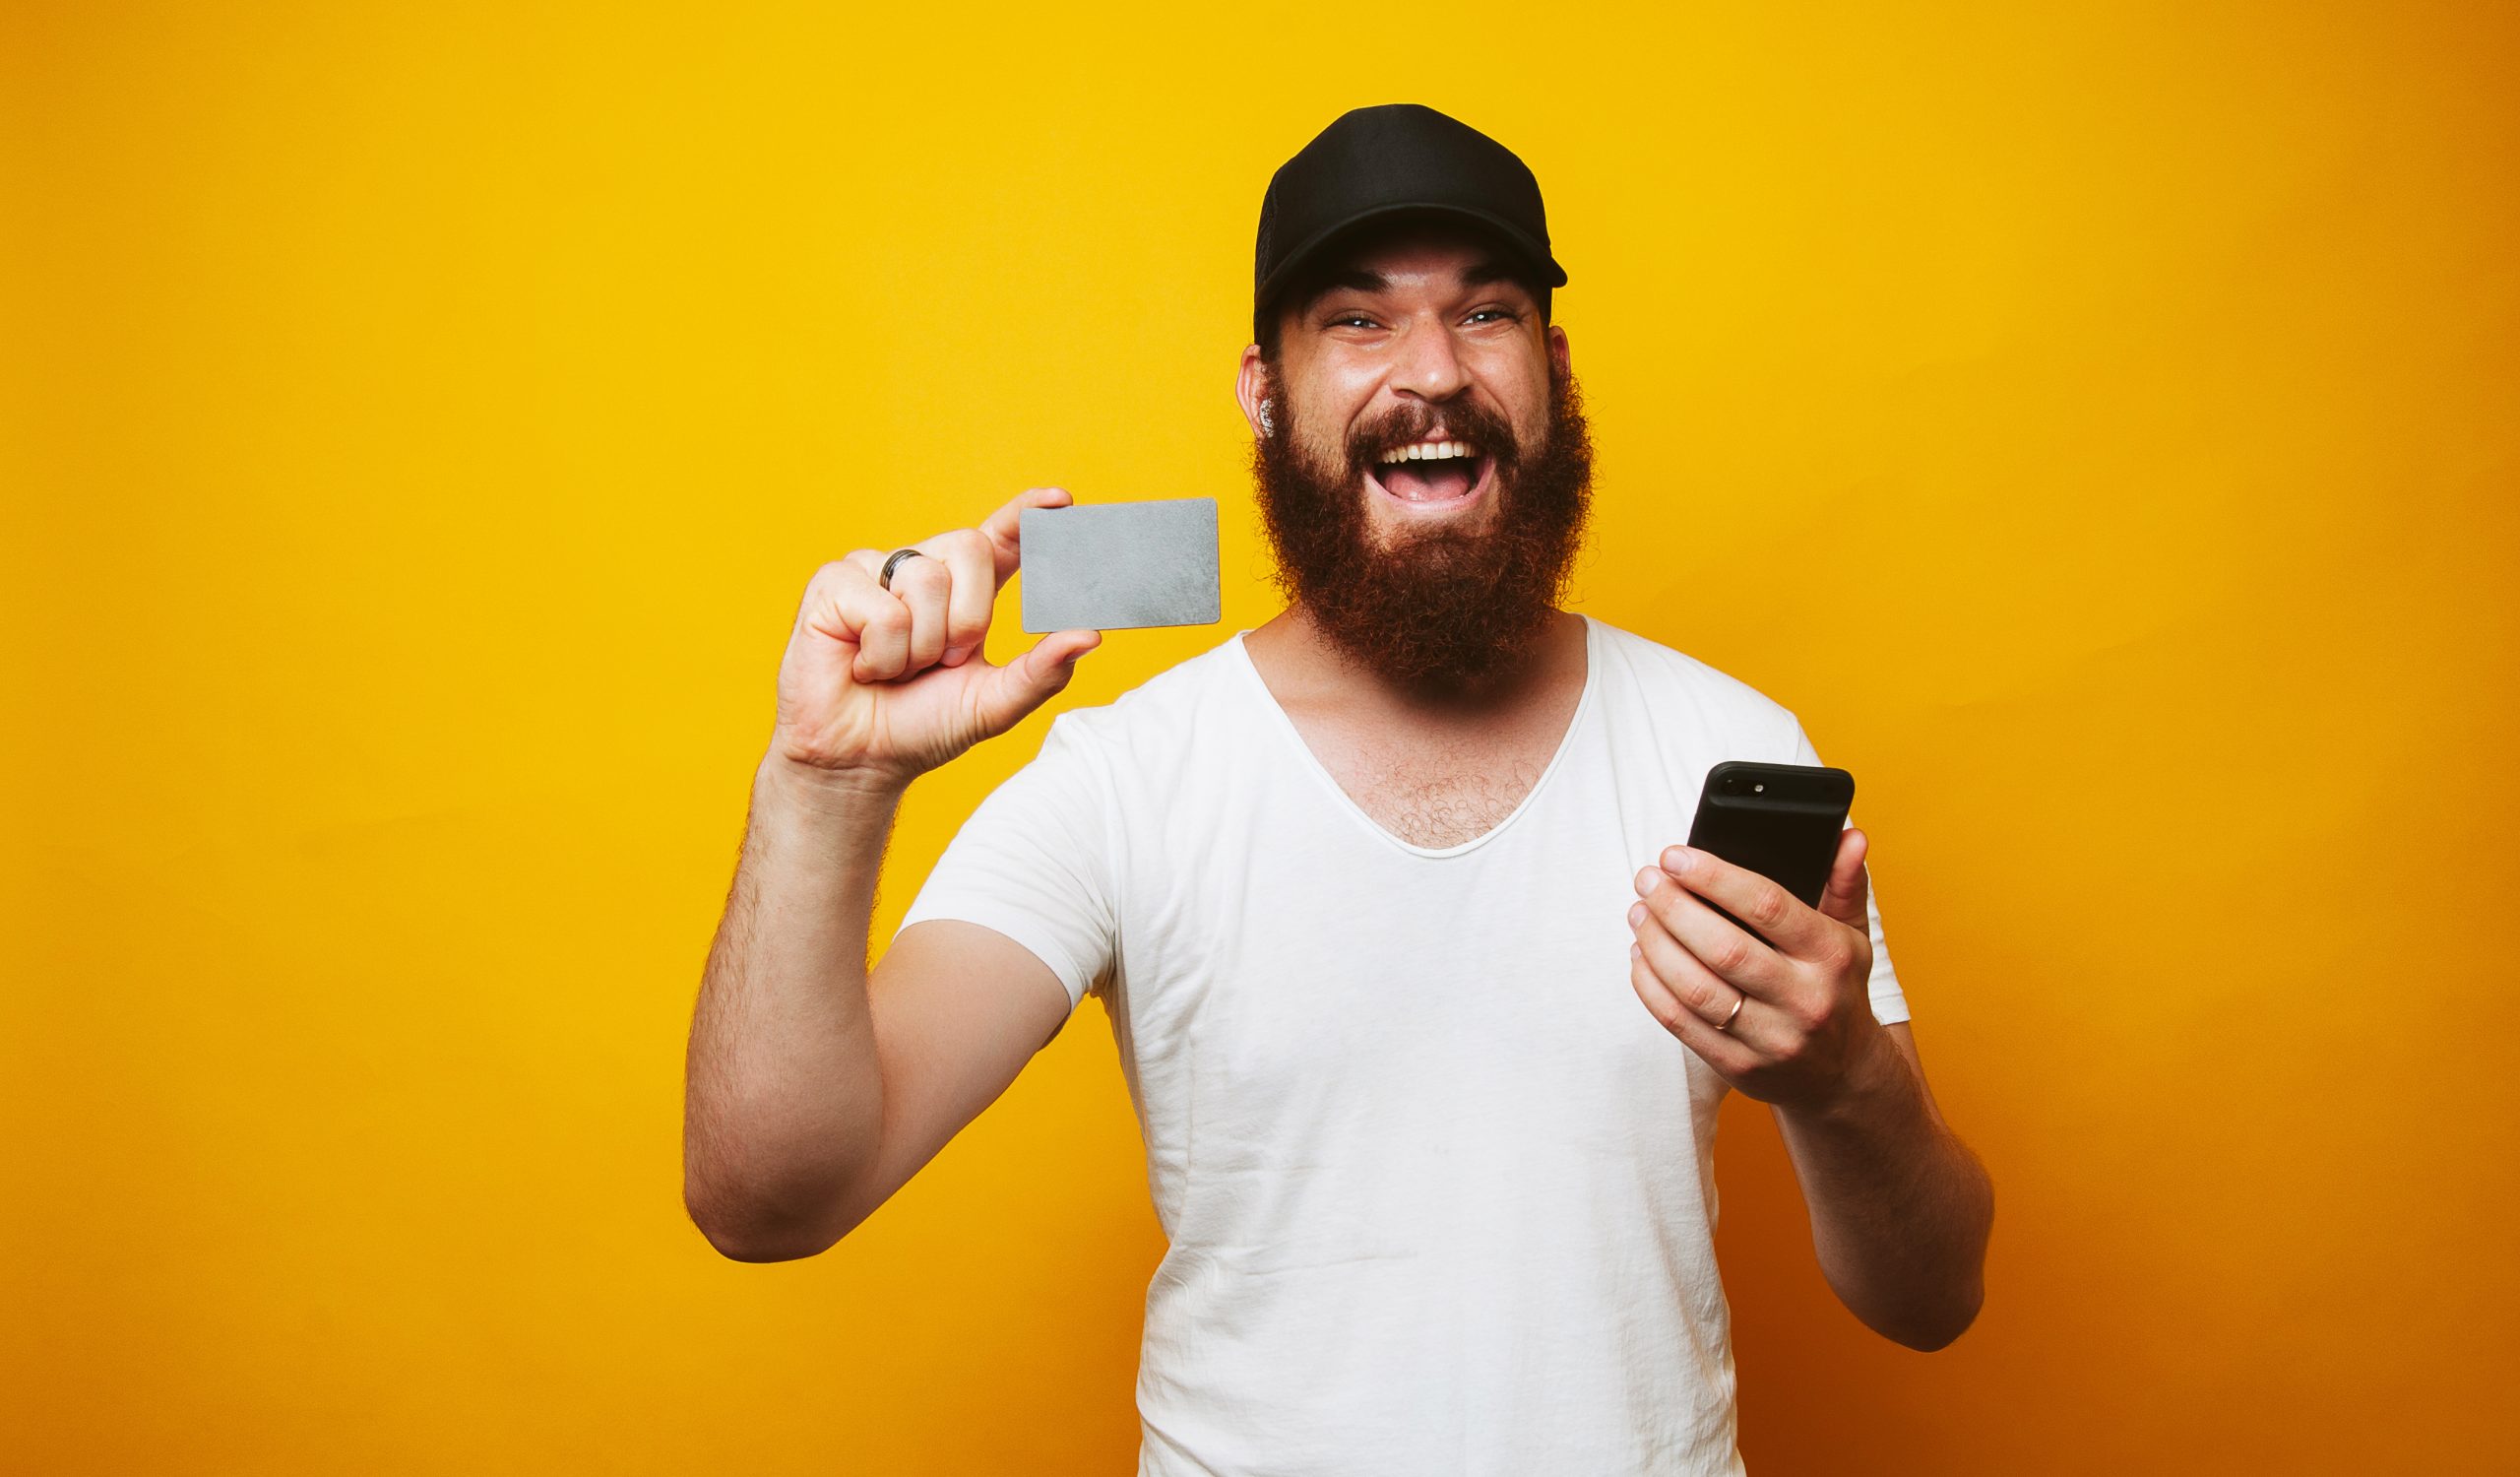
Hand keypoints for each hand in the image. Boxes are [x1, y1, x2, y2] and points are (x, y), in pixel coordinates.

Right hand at [768, 486, 1101, 789]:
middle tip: (942, 662)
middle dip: (968, 617)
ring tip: (897, 669)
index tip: (1060, 501)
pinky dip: (882, 653)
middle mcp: (922, 570)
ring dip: (921, 645)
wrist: (861, 759)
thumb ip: (1041, 671)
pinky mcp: (834, 584)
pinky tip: (863, 667)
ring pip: (925, 579)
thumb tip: (1089, 635)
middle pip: (971, 548)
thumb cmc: (923, 726)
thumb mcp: (993, 704)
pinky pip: (881, 607)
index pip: (1001, 539)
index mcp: (964, 591)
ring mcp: (876, 571)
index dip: (1026, 515)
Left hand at [1625, 827, 1895, 1109]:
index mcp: (1830, 956)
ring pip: (1696, 988)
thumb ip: (1845, 884)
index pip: (1767, 906)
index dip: (1714, 877)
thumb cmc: (1837, 989)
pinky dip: (1651, 986)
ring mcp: (1772, 1038)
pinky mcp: (1739, 1067)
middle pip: (1723, 947)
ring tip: (1638, 912)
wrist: (1842, 1075)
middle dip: (1673, 907)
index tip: (1675, 856)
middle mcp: (1804, 999)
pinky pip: (1681, 1023)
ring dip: (1656, 945)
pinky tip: (1640, 956)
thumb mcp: (1853, 936)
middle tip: (1647, 880)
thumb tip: (1850, 837)